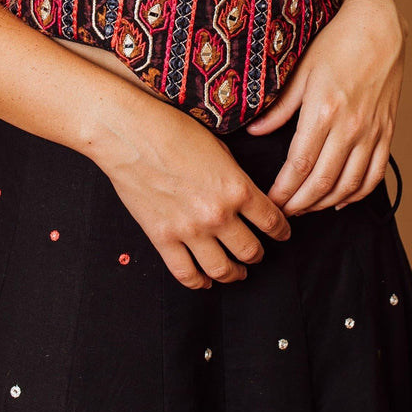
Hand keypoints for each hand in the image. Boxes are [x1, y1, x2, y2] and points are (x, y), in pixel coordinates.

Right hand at [92, 94, 291, 290]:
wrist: (129, 133)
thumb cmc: (172, 129)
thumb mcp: (218, 147)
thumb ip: (234, 177)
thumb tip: (242, 194)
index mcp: (237, 188)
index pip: (272, 221)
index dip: (282, 231)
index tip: (283, 234)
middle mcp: (218, 214)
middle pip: (250, 250)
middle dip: (258, 255)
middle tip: (258, 254)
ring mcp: (189, 230)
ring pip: (222, 269)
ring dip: (234, 273)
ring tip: (236, 272)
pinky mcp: (162, 238)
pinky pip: (185, 273)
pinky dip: (199, 282)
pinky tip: (205, 281)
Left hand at [244, 0, 406, 214]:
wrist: (378, 27)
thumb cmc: (336, 43)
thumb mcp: (300, 71)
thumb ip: (279, 107)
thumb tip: (254, 131)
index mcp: (323, 112)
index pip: (299, 166)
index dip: (283, 191)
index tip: (270, 203)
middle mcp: (350, 127)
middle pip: (323, 183)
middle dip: (300, 205)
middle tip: (283, 214)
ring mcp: (372, 132)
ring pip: (349, 185)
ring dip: (326, 204)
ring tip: (306, 208)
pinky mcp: (387, 131)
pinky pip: (375, 174)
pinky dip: (358, 194)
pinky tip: (341, 200)